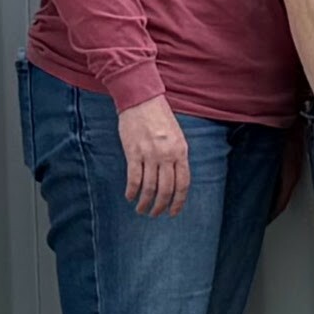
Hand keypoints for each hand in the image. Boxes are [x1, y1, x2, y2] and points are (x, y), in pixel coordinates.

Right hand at [116, 97, 192, 215]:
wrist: (141, 99)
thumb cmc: (159, 117)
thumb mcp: (177, 136)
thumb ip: (177, 156)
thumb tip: (175, 179)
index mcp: (181, 152)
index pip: (183, 184)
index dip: (178, 201)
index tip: (173, 212)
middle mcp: (167, 155)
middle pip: (166, 189)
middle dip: (161, 206)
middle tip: (155, 214)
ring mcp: (150, 155)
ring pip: (150, 187)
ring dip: (145, 202)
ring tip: (141, 209)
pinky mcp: (133, 152)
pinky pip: (134, 178)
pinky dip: (132, 191)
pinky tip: (129, 196)